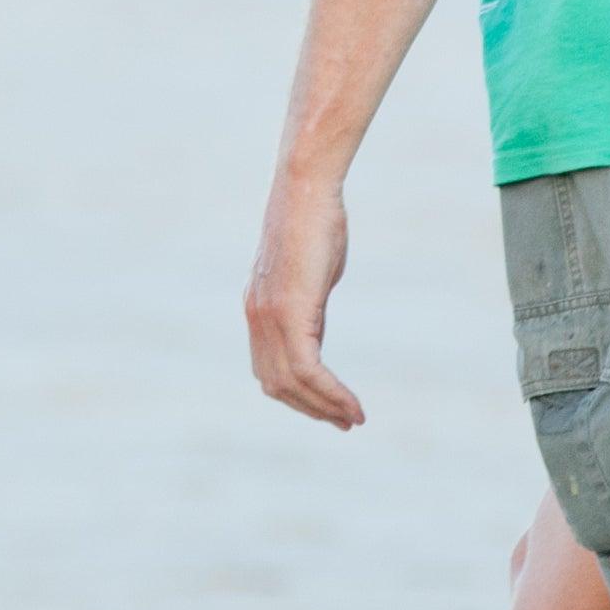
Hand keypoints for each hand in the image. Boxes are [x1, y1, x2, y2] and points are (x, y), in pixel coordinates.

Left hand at [246, 169, 363, 427]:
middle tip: (344, 422)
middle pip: (276, 384)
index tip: (328, 407)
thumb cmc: (316, 220)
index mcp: (258, 309)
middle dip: (311, 409)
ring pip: (292, 384)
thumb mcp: (312, 274)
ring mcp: (269, 317)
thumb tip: (314, 330)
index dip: (297, 395)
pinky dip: (331, 393)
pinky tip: (351, 404)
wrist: (307, 187)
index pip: (269, 368)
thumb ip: (308, 306)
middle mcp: (257, 318)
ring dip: (325, 407)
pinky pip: (308, 370)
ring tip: (353, 418)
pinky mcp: (289, 313)